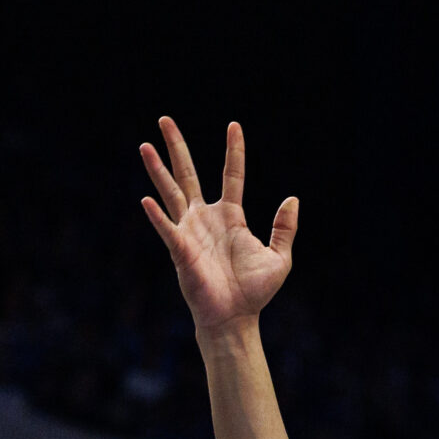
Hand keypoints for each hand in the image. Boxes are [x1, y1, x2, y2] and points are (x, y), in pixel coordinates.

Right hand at [140, 118, 298, 336]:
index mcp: (230, 216)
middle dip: (177, 147)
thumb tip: (292, 198)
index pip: (232, 175)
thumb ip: (285, 228)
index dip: (234, 151)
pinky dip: (157, 216)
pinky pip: (167, 229)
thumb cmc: (254, 292)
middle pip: (188, 174)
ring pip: (170, 193)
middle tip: (165, 119)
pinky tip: (146, 200)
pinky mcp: (181, 251)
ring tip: (145, 145)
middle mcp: (205, 218)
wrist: (236, 318)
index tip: (234, 125)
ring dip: (157, 170)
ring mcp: (190, 232)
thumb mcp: (280, 257)